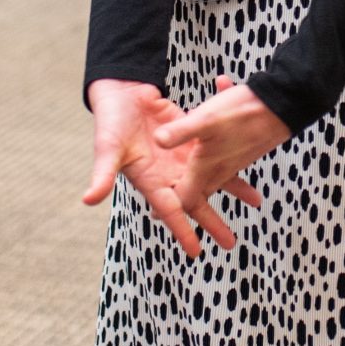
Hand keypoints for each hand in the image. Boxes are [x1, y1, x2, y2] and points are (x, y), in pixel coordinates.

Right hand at [82, 78, 260, 257]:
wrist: (122, 93)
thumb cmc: (110, 121)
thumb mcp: (107, 149)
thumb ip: (102, 174)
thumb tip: (87, 200)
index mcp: (149, 181)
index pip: (169, 211)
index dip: (182, 231)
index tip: (196, 252)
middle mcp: (168, 174)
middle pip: (195, 202)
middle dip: (212, 222)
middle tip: (231, 243)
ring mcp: (181, 157)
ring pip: (211, 178)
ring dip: (231, 189)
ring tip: (256, 202)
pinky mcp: (191, 138)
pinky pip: (215, 152)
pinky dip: (231, 158)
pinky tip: (249, 162)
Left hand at [153, 77, 290, 236]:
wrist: (283, 105)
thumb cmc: (245, 114)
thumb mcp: (205, 119)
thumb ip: (180, 132)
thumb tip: (157, 141)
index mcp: (207, 167)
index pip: (186, 198)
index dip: (170, 208)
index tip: (156, 214)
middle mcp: (221, 168)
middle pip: (198, 190)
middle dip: (182, 196)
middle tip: (164, 203)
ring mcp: (233, 158)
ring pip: (210, 170)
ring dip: (197, 168)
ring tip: (183, 164)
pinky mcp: (242, 146)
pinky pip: (222, 144)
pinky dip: (215, 131)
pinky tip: (220, 92)